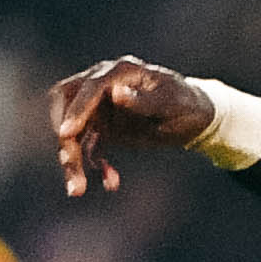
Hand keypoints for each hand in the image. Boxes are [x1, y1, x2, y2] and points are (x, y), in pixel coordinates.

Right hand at [42, 55, 213, 198]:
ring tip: (77, 190)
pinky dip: (93, 165)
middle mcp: (103, 85)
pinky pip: (87, 147)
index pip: (90, 88)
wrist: (195, 117)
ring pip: (72, 131)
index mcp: (120, 71)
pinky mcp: (101, 126)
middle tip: (69, 164)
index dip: (77, 110)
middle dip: (65, 138)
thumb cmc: (185, 104)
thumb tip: (116, 92)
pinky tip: (112, 182)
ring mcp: (99, 106)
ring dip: (72, 159)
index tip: (65, 134)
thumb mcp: (171, 104)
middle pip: (67, 107)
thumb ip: (143, 100)